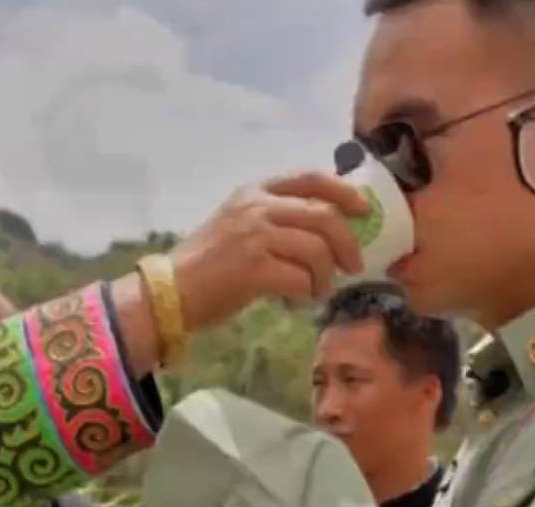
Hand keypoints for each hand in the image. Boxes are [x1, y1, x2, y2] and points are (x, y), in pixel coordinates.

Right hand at [170, 171, 367, 329]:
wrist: (170, 290)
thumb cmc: (205, 263)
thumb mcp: (237, 224)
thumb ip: (274, 218)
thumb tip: (324, 230)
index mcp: (254, 192)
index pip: (310, 179)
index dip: (344, 191)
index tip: (363, 209)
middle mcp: (256, 208)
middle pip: (324, 216)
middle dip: (347, 242)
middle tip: (354, 264)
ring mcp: (255, 236)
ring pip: (317, 249)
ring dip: (327, 274)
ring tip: (320, 289)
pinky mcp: (254, 268)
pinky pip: (301, 278)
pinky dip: (308, 292)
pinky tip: (301, 300)